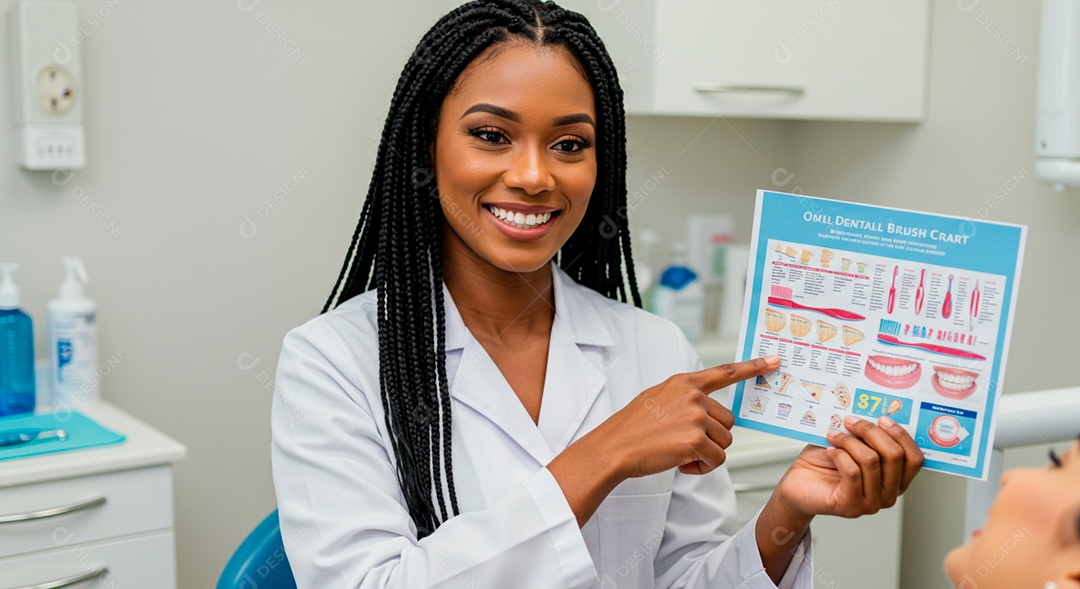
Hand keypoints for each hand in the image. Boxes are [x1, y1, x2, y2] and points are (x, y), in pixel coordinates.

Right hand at [599, 356, 780, 478]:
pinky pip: (716, 459)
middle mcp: (693, 396)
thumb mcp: (657, 397)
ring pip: (724, 441)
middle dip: (712, 437)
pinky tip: (682, 464)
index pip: (725, 372)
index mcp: (684, 383)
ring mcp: (696, 416)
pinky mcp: (696, 439)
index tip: (773, 362)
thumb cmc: (632, 427)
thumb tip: (704, 411)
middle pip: (728, 421)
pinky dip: (702, 467)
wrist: (614, 447)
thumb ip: (684, 398)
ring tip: (681, 454)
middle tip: (686, 444)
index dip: (752, 367)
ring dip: (707, 454)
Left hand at [774, 415, 924, 519]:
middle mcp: (889, 495)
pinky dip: (839, 455)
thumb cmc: (825, 463)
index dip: (901, 435)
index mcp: (897, 480)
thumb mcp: (852, 444)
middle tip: (851, 421)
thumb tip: (873, 413)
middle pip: (894, 456)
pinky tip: (830, 451)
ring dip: (849, 441)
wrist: (798, 484)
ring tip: (833, 434)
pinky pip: (852, 472)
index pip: (915, 459)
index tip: (882, 418)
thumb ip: (867, 435)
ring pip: (871, 461)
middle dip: (871, 431)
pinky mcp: (851, 506)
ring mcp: (871, 503)